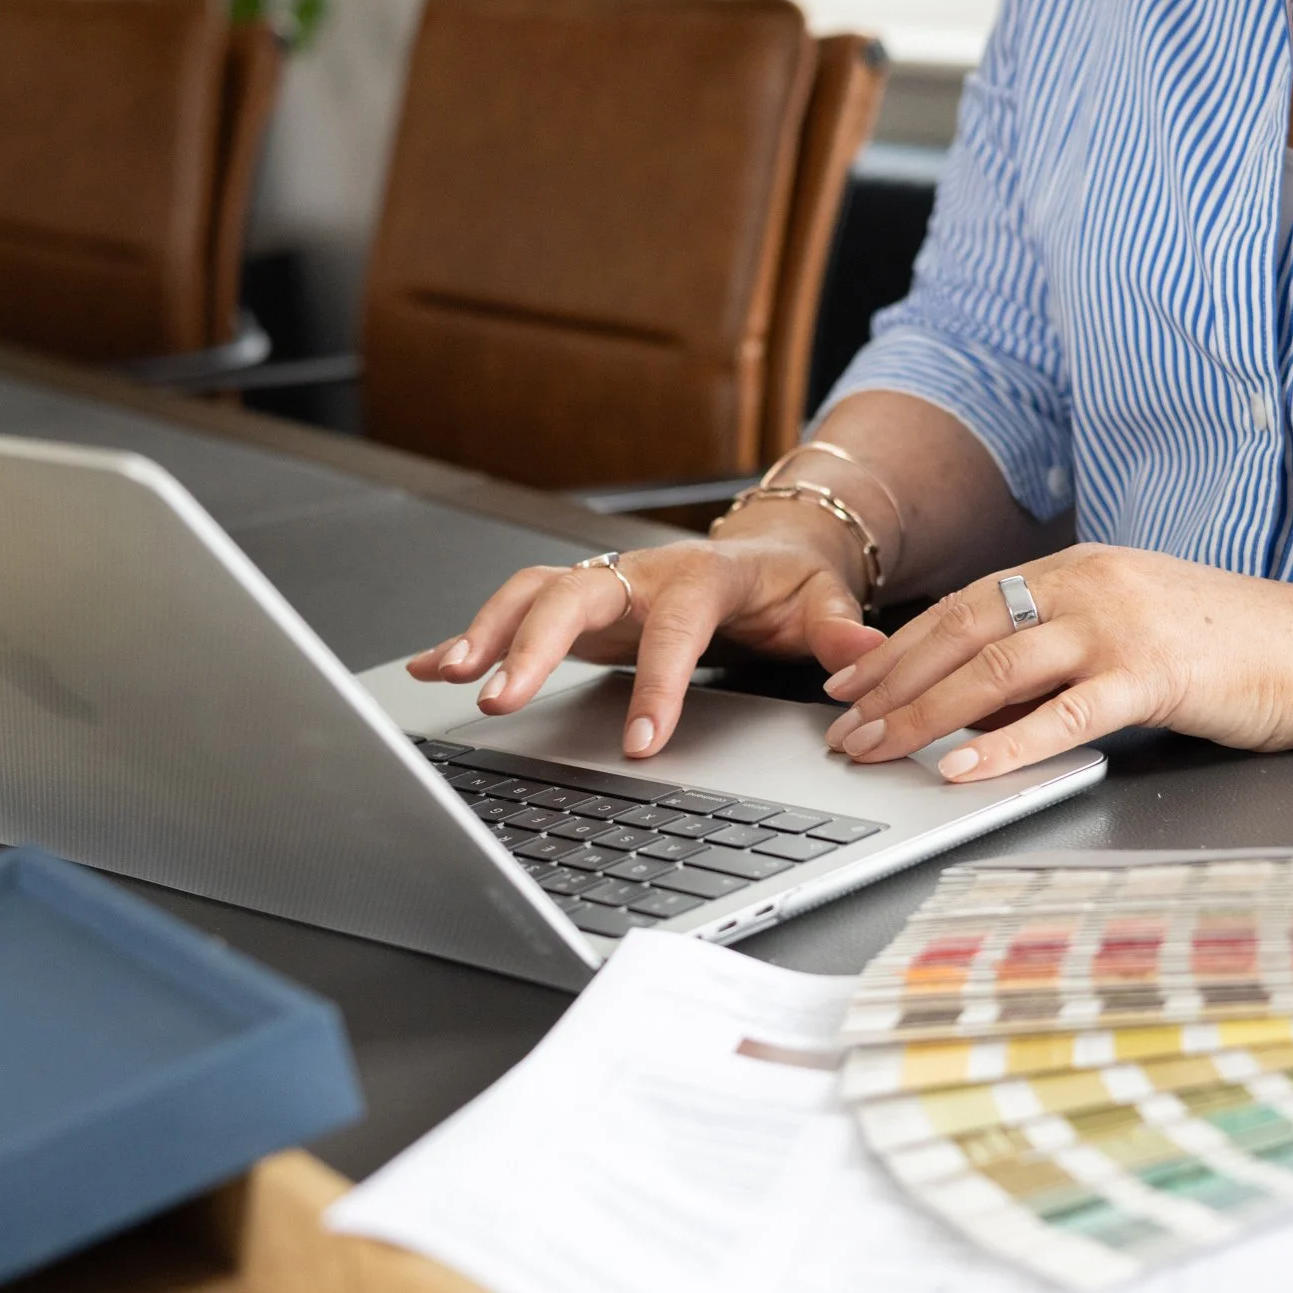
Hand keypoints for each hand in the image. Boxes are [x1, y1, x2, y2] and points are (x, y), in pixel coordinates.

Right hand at [406, 528, 885, 755]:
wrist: (765, 550)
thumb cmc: (789, 583)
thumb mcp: (824, 603)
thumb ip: (839, 632)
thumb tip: (862, 657)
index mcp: (701, 577)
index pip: (674, 628)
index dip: (657, 683)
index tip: (641, 742)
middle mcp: (640, 572)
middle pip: (574, 593)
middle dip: (533, 645)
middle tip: (501, 698)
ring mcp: (603, 584)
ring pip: (531, 594)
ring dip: (487, 631)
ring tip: (450, 674)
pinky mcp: (578, 603)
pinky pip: (515, 611)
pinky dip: (469, 635)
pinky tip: (430, 665)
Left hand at [822, 544, 1292, 778]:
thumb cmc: (1226, 647)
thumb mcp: (1122, 630)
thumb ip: (1051, 651)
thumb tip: (971, 694)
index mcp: (1074, 570)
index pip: (961, 607)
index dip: (896, 648)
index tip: (848, 684)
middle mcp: (1087, 585)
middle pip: (961, 633)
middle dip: (890, 685)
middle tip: (841, 728)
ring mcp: (1120, 626)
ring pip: (995, 667)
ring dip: (924, 713)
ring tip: (877, 749)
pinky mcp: (1155, 674)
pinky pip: (1063, 715)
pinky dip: (1004, 744)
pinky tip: (961, 769)